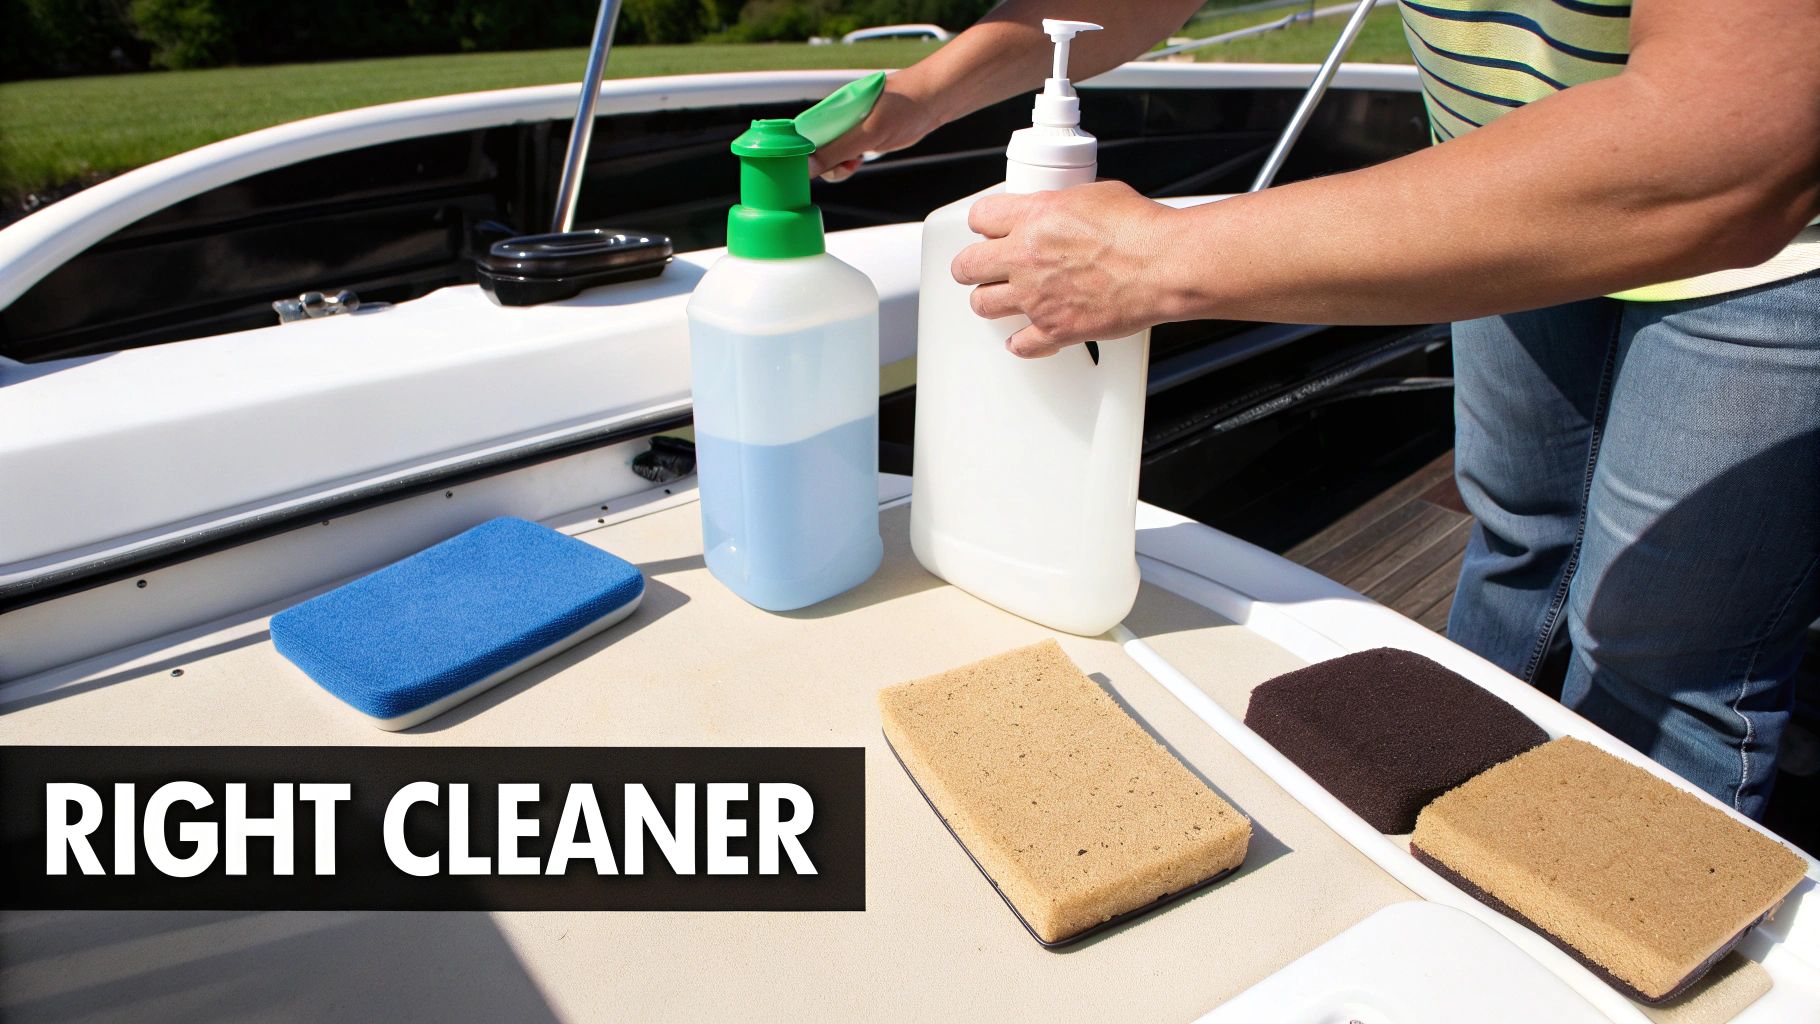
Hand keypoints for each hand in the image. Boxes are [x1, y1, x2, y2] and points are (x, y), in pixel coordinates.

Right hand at [808, 84, 939, 181]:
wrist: (933, 100)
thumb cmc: (904, 106)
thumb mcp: (869, 132)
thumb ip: (837, 149)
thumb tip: (808, 167)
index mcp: (830, 111)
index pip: (801, 136)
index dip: (802, 156)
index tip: (812, 170)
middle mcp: (835, 119)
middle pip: (814, 150)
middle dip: (826, 165)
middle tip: (847, 165)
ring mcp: (848, 129)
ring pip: (830, 156)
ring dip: (838, 166)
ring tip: (856, 162)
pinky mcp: (861, 137)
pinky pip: (844, 155)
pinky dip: (848, 163)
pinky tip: (860, 160)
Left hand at [951, 181, 1179, 357]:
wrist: (1164, 267)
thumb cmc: (1141, 230)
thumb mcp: (1095, 194)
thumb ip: (1063, 204)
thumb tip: (1060, 209)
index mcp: (1034, 217)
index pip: (981, 217)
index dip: (983, 224)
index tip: (988, 230)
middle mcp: (1026, 258)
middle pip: (967, 266)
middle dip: (971, 266)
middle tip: (978, 268)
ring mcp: (1036, 297)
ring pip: (982, 304)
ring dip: (988, 301)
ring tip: (999, 299)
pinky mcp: (1055, 329)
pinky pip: (1020, 344)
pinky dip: (1021, 343)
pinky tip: (1024, 337)